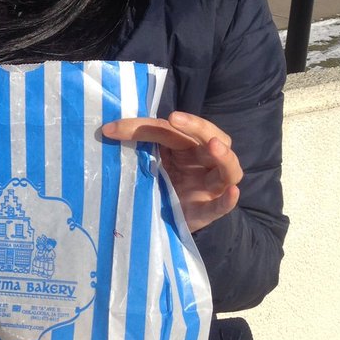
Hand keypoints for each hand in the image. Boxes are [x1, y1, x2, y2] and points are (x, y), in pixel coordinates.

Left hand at [101, 111, 242, 232]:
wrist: (164, 219)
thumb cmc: (160, 182)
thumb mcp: (150, 160)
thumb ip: (138, 143)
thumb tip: (107, 130)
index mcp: (190, 146)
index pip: (179, 131)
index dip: (158, 125)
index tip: (144, 123)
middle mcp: (205, 163)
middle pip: (214, 139)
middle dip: (198, 127)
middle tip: (177, 120)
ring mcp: (210, 188)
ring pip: (229, 170)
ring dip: (224, 157)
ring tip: (214, 146)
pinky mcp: (206, 212)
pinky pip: (222, 206)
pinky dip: (228, 199)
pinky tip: (231, 191)